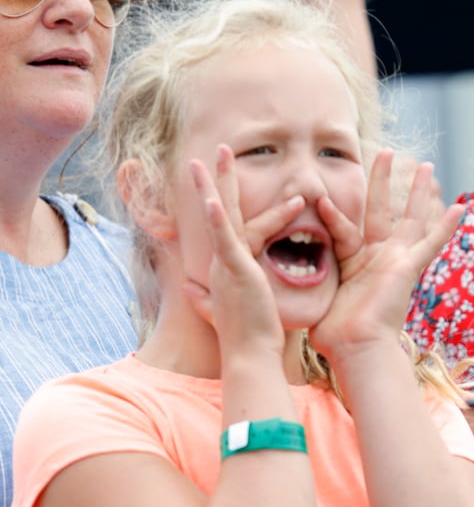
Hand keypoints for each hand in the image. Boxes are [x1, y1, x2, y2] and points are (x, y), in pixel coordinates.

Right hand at [183, 145, 300, 359]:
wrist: (251, 356)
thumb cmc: (248, 337)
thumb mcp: (226, 310)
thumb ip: (207, 297)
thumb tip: (189, 289)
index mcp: (223, 267)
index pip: (225, 227)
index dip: (221, 203)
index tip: (219, 182)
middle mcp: (220, 262)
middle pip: (218, 212)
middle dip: (216, 179)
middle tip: (218, 150)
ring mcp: (226, 264)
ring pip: (222, 216)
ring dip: (221, 183)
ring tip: (221, 152)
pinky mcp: (235, 271)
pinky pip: (226, 240)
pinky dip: (218, 219)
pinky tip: (213, 199)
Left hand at [307, 149, 462, 364]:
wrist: (355, 349)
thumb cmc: (333, 336)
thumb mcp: (313, 299)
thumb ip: (302, 283)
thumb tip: (269, 286)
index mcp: (355, 266)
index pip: (345, 229)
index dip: (333, 211)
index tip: (320, 195)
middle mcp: (378, 260)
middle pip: (382, 211)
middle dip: (383, 182)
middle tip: (387, 152)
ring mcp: (396, 263)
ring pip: (410, 219)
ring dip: (419, 192)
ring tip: (427, 166)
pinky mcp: (407, 268)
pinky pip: (431, 243)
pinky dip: (445, 227)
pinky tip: (461, 207)